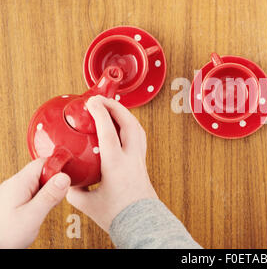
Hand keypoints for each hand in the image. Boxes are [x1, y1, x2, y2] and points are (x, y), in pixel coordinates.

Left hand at [0, 159, 69, 247]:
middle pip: (42, 171)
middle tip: (57, 198)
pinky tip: (40, 210)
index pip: (43, 162)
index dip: (58, 167)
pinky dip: (41, 198)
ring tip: (47, 207)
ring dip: (48, 192)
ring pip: (39, 182)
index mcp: (19, 183)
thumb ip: (49, 196)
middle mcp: (15, 184)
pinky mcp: (14, 200)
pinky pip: (33, 192)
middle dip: (55, 182)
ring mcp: (14, 192)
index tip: (68, 178)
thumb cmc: (4, 235)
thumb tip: (64, 178)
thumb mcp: (32, 216)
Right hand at [67, 95, 157, 231]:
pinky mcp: (143, 163)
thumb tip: (68, 180)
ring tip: (113, 109)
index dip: (100, 113)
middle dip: (116, 106)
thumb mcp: (88, 203)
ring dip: (125, 115)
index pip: (109, 131)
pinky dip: (130, 126)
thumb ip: (74, 190)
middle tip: (102, 99)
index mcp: (116, 164)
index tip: (92, 102)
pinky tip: (122, 128)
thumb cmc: (119, 215)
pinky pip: (139, 137)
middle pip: (129, 123)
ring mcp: (140, 159)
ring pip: (138, 129)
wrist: (141, 223)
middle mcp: (131, 158)